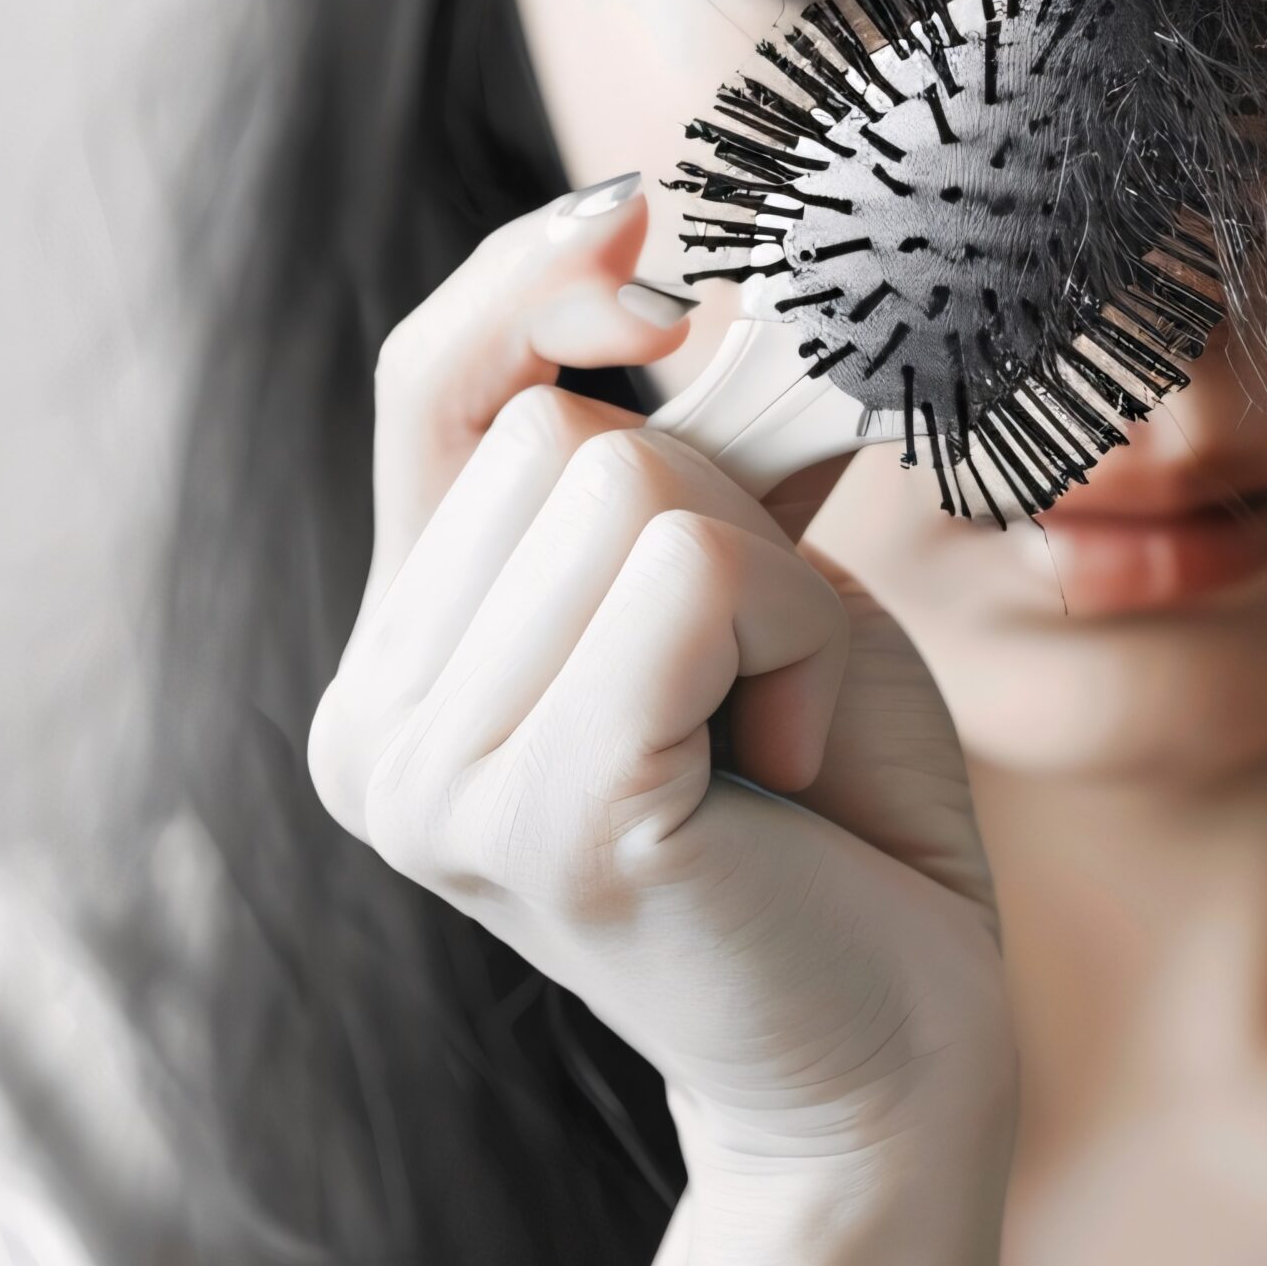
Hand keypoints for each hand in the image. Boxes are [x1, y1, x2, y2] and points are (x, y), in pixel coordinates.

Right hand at [306, 173, 1016, 1200]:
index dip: (533, 282)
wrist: (892, 1052)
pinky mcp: (542, 817)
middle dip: (723, 522)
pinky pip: (690, 574)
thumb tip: (640, 236)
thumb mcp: (732, 590)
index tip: (655, 213)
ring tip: (776, 744)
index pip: (432, 390)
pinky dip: (793, 643)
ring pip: (633, 487)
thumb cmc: (832, 806)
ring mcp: (435, 781)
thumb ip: (653, 464)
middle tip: (762, 700)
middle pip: (560, 435)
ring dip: (774, 596)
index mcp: (398, 667)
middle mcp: (373, 727)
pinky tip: (793, 770)